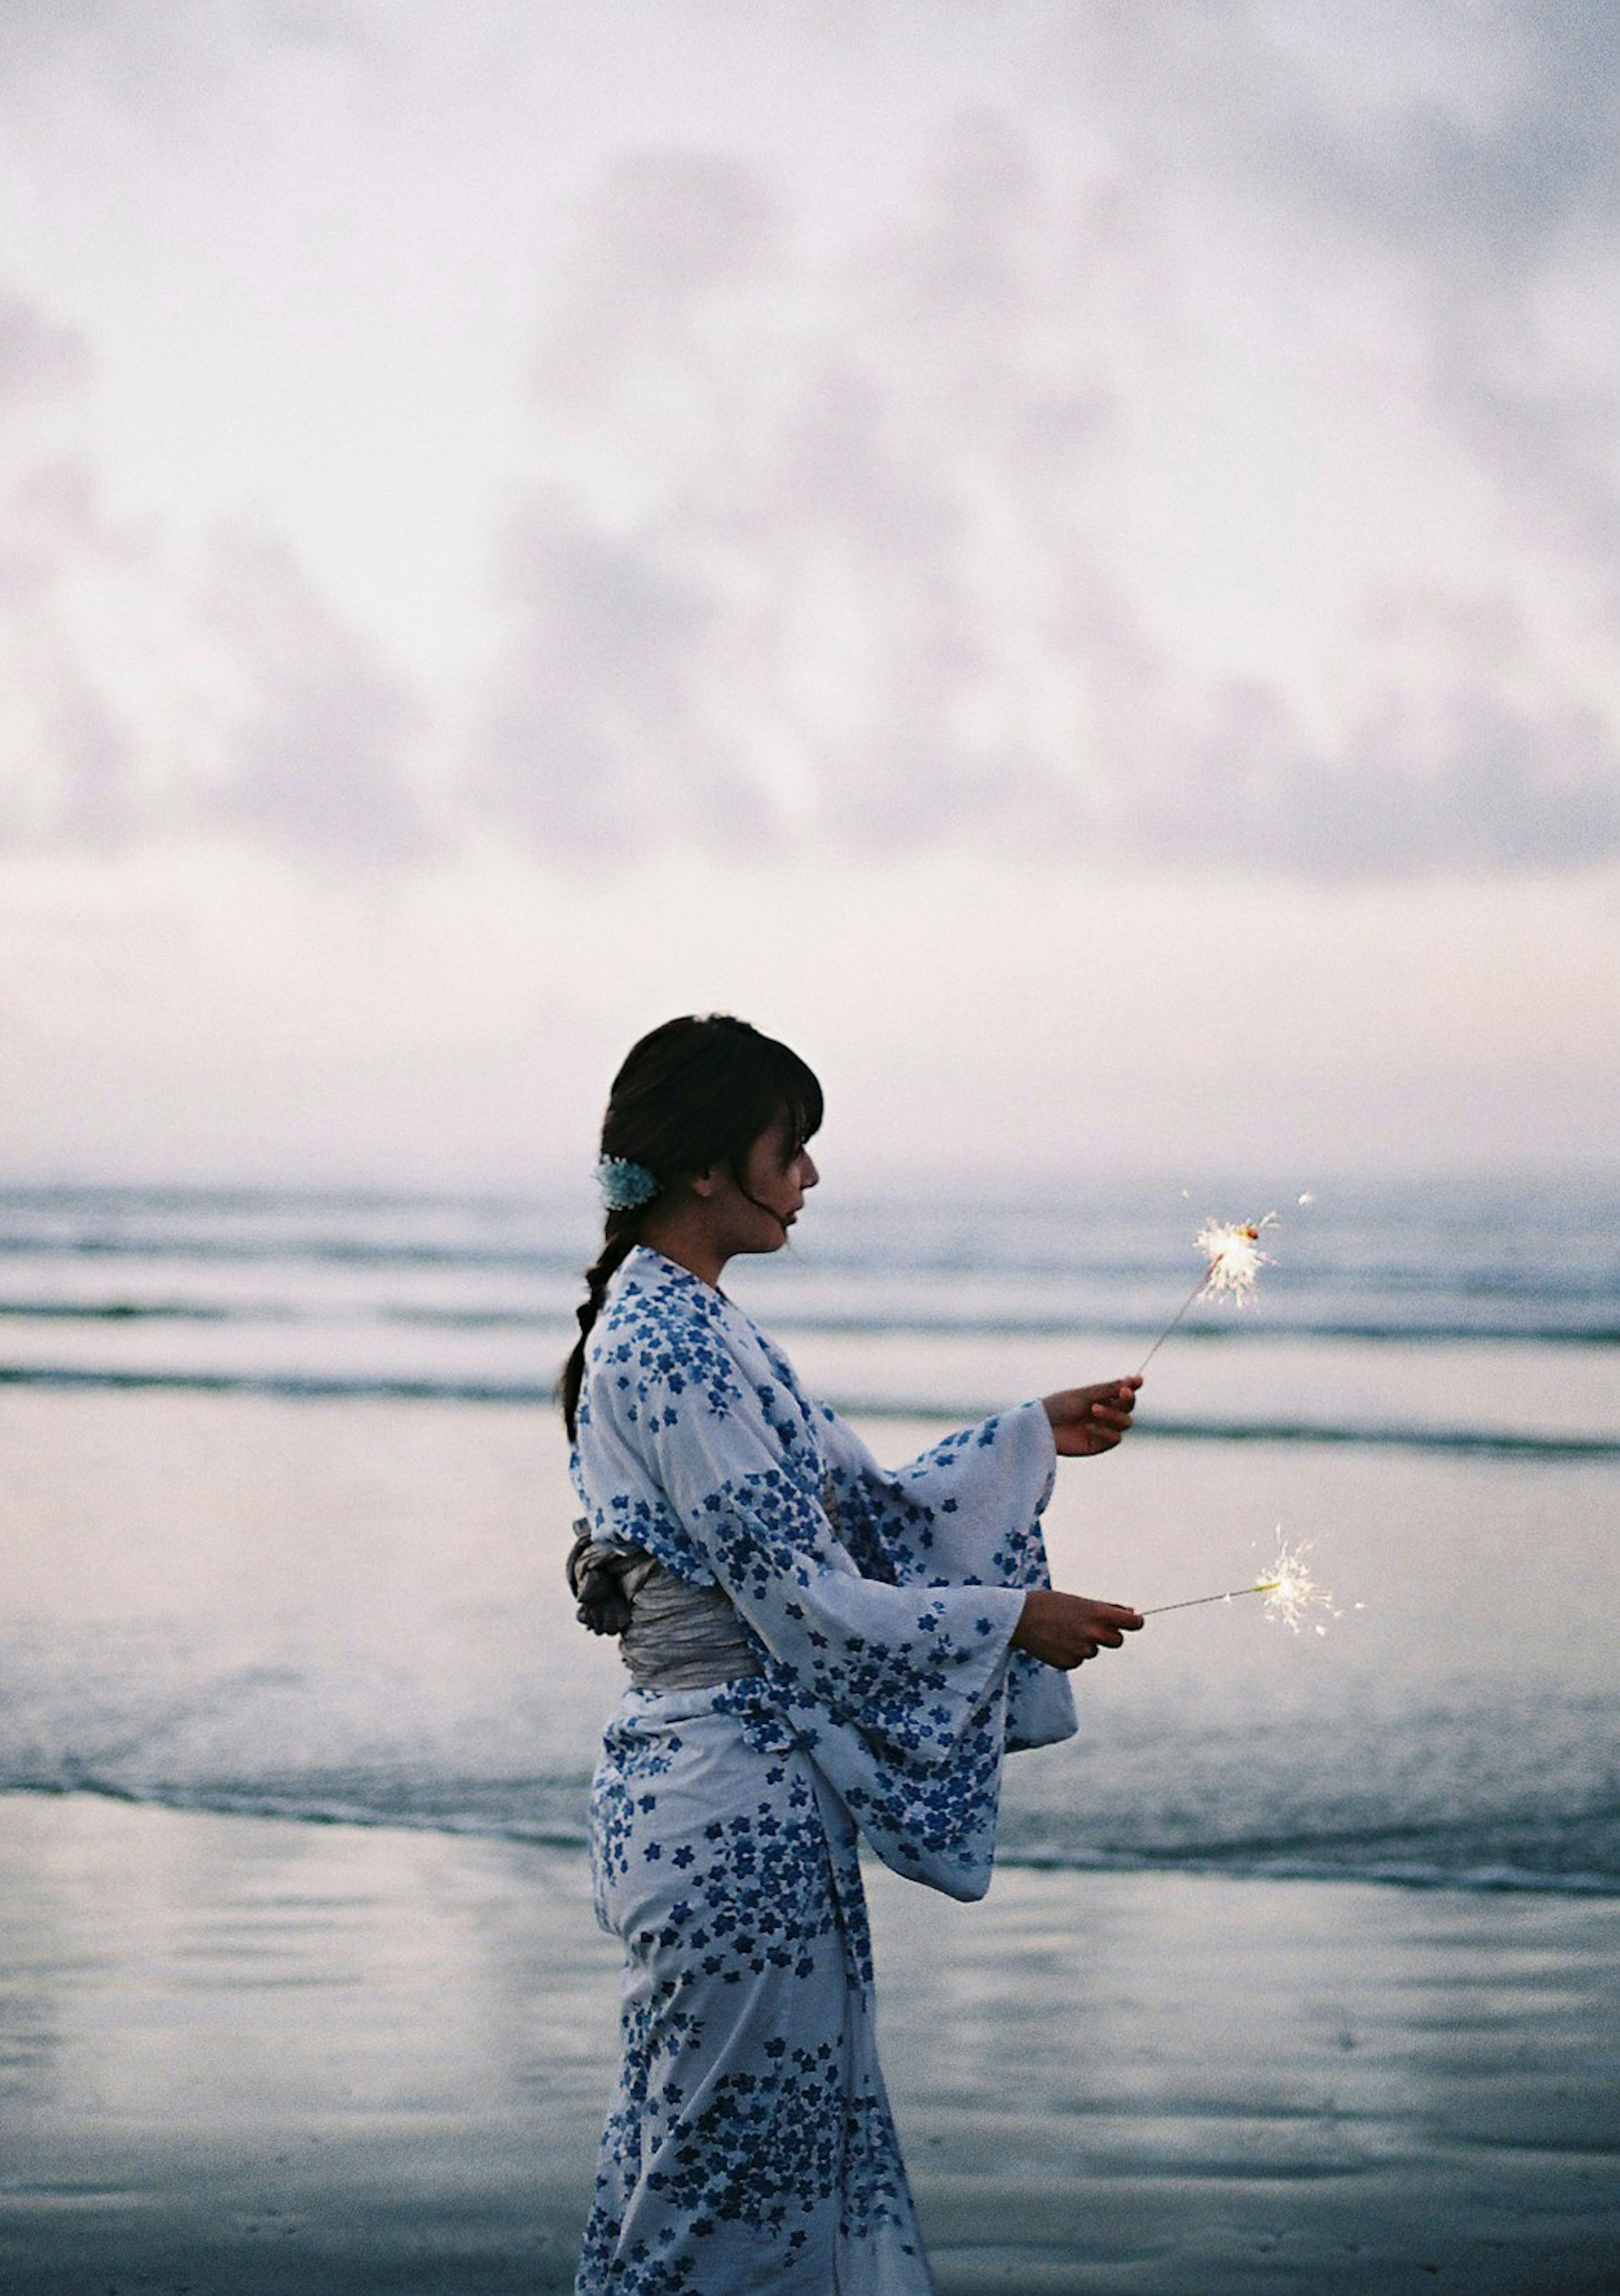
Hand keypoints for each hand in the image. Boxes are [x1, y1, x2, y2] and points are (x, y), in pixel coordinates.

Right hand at [1012, 1590, 1143, 1669]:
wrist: (1020, 1618)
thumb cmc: (1051, 1604)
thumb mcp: (1080, 1601)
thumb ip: (1107, 1608)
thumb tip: (1132, 1613)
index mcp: (1098, 1614)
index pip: (1133, 1623)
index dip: (1134, 1622)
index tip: (1133, 1622)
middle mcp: (1093, 1633)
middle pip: (1117, 1641)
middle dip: (1107, 1635)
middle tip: (1088, 1625)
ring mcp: (1082, 1650)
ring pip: (1094, 1651)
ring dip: (1085, 1643)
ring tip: (1064, 1631)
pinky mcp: (1070, 1663)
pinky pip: (1079, 1660)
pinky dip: (1071, 1653)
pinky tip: (1056, 1642)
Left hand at [1042, 1376, 1141, 1456]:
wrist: (1042, 1426)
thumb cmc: (1060, 1405)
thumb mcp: (1086, 1394)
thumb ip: (1110, 1389)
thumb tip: (1137, 1378)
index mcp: (1104, 1397)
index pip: (1125, 1391)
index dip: (1133, 1386)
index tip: (1137, 1380)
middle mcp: (1107, 1412)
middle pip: (1129, 1407)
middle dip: (1128, 1399)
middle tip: (1123, 1392)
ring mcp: (1105, 1429)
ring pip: (1126, 1422)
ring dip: (1113, 1414)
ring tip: (1094, 1409)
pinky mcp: (1100, 1444)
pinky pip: (1115, 1438)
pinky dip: (1105, 1431)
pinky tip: (1088, 1427)